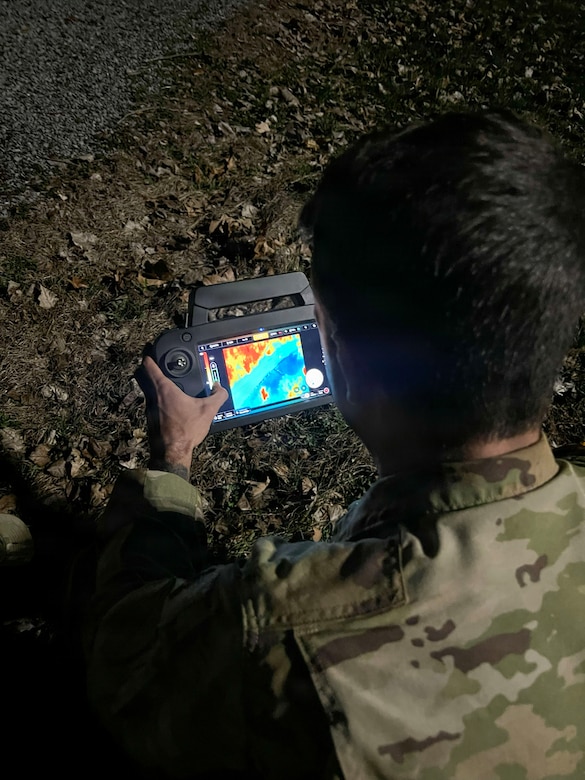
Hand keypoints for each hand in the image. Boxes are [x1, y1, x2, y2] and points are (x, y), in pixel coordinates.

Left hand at [135, 356, 227, 475]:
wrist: (172, 452)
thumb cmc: (186, 430)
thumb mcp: (208, 411)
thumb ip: (217, 396)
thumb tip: (220, 388)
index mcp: (165, 390)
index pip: (150, 367)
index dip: (149, 356)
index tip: (150, 351)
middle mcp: (153, 397)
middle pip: (145, 377)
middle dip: (150, 369)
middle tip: (159, 365)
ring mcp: (149, 408)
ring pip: (149, 391)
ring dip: (156, 387)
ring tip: (170, 386)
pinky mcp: (151, 419)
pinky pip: (153, 404)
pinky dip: (160, 401)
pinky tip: (172, 406)